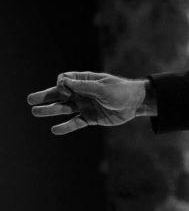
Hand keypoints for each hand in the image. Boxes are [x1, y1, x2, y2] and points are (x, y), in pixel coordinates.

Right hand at [27, 72, 148, 134]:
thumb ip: (84, 86)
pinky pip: (75, 122)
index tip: (66, 91)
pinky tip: (54, 130)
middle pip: (59, 94)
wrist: (136, 104)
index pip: (64, 80)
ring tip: (35, 112)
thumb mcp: (103, 87)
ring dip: (50, 110)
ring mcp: (85, 106)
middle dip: (45, 96)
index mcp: (85, 81)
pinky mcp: (90, 118)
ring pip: (64, 108)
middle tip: (30, 100)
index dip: (61, 85)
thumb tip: (63, 81)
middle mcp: (82, 93)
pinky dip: (66, 127)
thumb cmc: (121, 91)